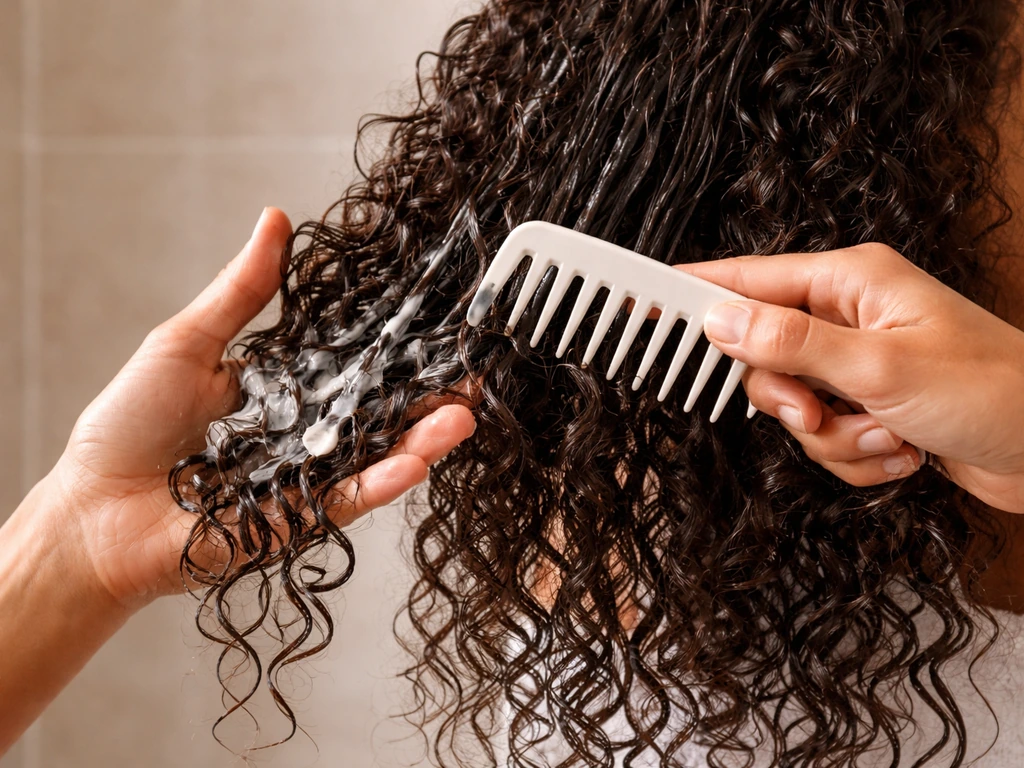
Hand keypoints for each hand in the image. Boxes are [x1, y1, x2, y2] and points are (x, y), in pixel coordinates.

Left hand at [47, 208, 475, 607]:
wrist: (92, 510)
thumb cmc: (125, 424)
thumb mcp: (187, 341)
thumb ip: (241, 291)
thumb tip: (275, 221)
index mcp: (283, 389)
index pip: (352, 365)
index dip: (396, 349)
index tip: (439, 327)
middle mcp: (302, 434)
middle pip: (377, 414)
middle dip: (429, 398)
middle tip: (475, 374)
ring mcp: (304, 479)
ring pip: (374, 458)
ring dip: (422, 440)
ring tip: (464, 415)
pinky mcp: (296, 520)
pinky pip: (345, 500)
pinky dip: (380, 482)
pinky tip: (415, 461)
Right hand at [678, 243, 1023, 512]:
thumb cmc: (993, 392)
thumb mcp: (881, 367)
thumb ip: (791, 343)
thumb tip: (719, 321)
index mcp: (850, 281)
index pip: (746, 279)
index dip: (688, 293)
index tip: (634, 303)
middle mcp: (848, 317)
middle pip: (762, 356)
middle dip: (789, 400)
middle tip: (819, 412)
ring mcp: (857, 365)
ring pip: (792, 407)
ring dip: (834, 437)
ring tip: (887, 435)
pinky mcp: (868, 407)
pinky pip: (824, 439)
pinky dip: (857, 456)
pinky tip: (904, 451)